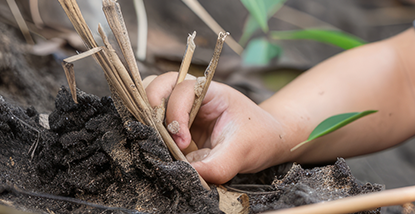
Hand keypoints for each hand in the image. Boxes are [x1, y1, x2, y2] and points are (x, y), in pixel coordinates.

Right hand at [143, 72, 290, 183]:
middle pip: (156, 86)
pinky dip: (151, 133)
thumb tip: (188, 174)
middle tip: (159, 137)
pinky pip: (153, 123)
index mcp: (210, 92)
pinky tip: (163, 149)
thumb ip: (217, 165)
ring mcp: (182, 110)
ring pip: (149, 102)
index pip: (180, 89)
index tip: (183, 141)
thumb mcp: (242, 153)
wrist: (266, 142)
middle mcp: (192, 96)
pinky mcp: (176, 126)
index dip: (176, 113)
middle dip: (151, 110)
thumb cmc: (258, 138)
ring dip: (147, 121)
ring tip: (160, 143)